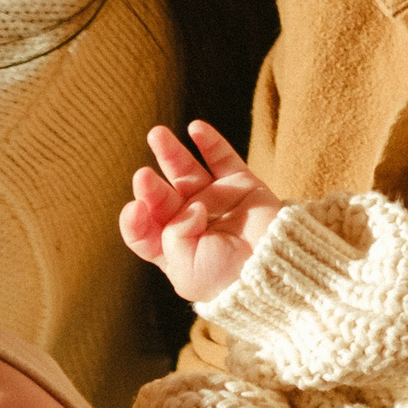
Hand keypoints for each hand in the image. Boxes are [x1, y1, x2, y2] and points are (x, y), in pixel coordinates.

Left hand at [118, 121, 282, 302]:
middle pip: (162, 198)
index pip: (143, 230)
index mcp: (173, 250)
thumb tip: (191, 205)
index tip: (136, 209)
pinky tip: (195, 128)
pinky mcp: (241, 186)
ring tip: (156, 134)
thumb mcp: (186, 268)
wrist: (274, 272)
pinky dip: (210, 143)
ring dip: (170, 153)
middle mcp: (191, 224)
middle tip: (144, 176)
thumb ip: (173, 234)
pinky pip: (222, 159)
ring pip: (187, 172)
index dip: (134, 219)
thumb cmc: (226, 279)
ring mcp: (216, 202)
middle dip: (151, 187)